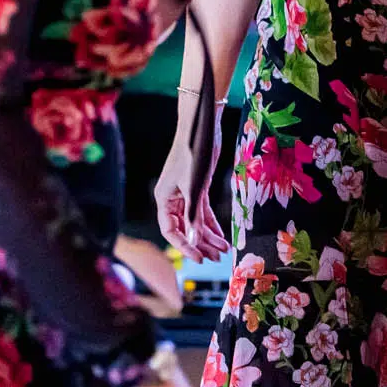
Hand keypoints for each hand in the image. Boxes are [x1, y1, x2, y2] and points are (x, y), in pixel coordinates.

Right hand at [154, 127, 227, 261]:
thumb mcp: (195, 188)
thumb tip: (193, 242)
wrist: (201, 128)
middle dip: (200, 244)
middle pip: (185, 229)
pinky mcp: (197, 187)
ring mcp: (185, 193)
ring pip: (195, 221)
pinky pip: (203, 211)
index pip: (171, 231)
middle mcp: (172, 199)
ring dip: (208, 236)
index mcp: (164, 199)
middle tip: (217, 258)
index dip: (185, 246)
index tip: (200, 258)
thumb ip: (194, 216)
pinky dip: (211, 223)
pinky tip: (221, 236)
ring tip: (223, 250)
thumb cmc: (193, 154)